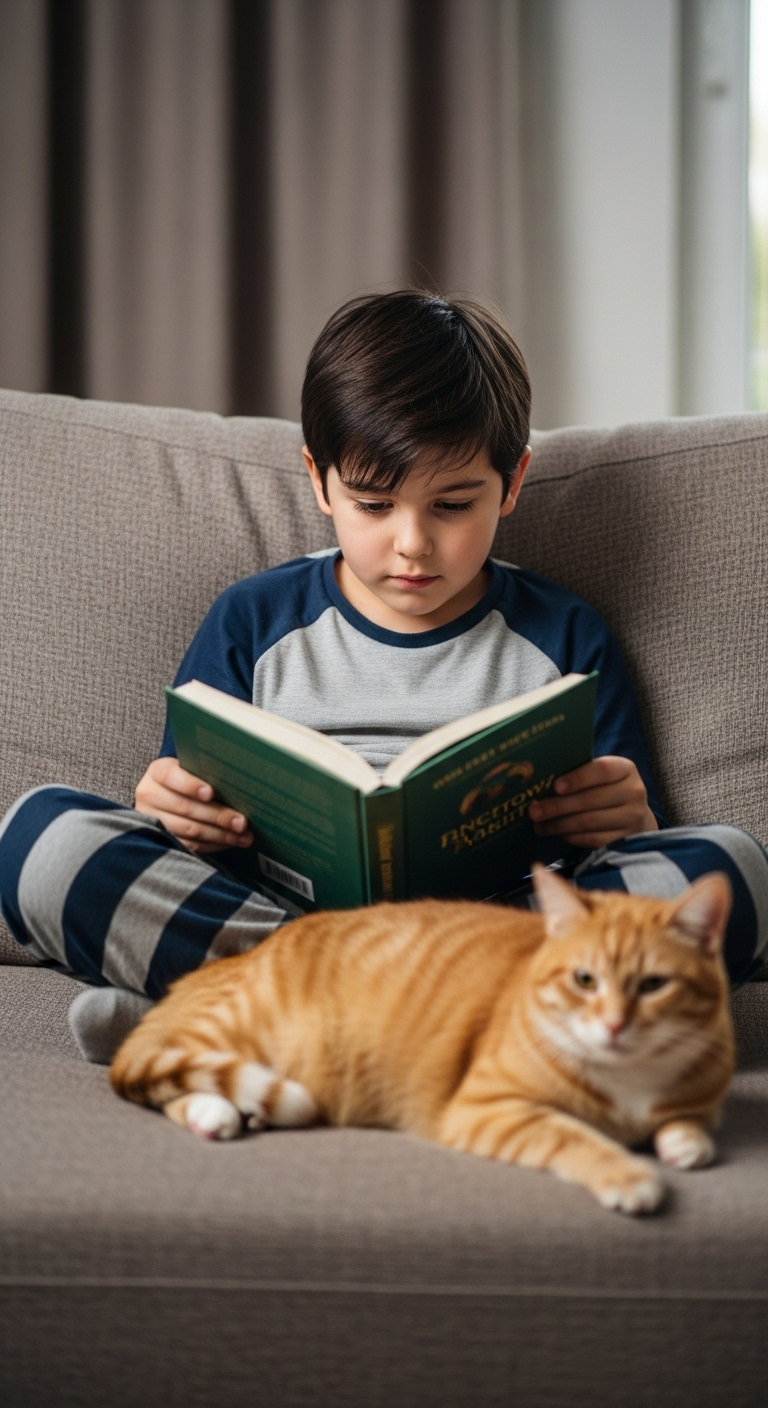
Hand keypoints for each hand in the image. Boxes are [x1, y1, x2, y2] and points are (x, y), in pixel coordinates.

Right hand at [135, 757, 252, 853]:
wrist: (168, 796)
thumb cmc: (189, 779)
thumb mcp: (191, 770)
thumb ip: (207, 773)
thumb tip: (237, 784)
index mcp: (157, 772)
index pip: (171, 776)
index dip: (190, 785)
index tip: (210, 793)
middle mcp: (149, 795)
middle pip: (184, 807)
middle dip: (217, 816)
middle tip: (241, 822)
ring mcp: (152, 820)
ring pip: (188, 829)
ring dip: (220, 834)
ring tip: (243, 836)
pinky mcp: (161, 840)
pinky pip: (189, 845)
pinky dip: (213, 845)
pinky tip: (231, 842)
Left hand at [528, 756, 657, 849]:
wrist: (634, 815)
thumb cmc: (607, 789)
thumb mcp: (600, 776)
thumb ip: (579, 774)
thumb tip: (541, 780)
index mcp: (625, 769)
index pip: (602, 770)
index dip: (577, 778)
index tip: (555, 786)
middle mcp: (634, 792)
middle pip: (591, 799)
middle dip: (558, 806)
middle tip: (534, 811)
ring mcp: (632, 818)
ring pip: (589, 822)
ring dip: (559, 824)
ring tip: (539, 825)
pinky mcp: (625, 839)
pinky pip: (592, 839)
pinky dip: (571, 837)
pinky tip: (558, 834)